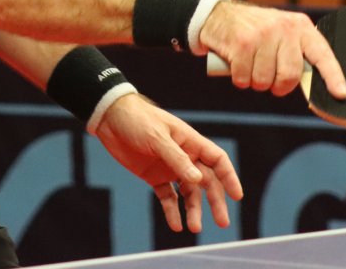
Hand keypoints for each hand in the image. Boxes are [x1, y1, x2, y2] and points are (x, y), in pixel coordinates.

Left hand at [93, 94, 242, 232]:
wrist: (109, 118)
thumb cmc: (137, 119)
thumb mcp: (157, 137)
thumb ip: (177, 159)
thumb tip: (198, 180)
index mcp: (190, 142)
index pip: (217, 160)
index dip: (229, 177)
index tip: (237, 196)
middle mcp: (184, 156)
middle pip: (207, 181)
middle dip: (215, 201)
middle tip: (222, 222)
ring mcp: (169, 167)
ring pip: (189, 192)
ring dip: (193, 210)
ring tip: (194, 228)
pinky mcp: (154, 176)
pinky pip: (168, 196)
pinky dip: (172, 210)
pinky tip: (175, 224)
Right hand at [199, 0, 345, 98]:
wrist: (218, 14)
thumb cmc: (254, 31)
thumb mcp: (281, 33)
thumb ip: (296, 52)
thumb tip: (312, 83)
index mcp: (300, 26)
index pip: (322, 54)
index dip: (333, 76)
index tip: (341, 94)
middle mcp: (284, 28)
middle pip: (290, 75)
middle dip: (279, 86)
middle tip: (270, 81)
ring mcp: (263, 34)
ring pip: (265, 80)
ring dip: (255, 82)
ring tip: (250, 67)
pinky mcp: (242, 43)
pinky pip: (244, 78)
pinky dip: (239, 79)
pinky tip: (236, 65)